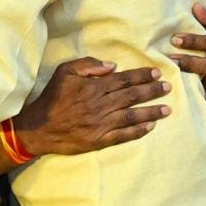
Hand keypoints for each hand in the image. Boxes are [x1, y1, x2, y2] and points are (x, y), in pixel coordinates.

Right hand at [14, 57, 170, 156]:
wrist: (38, 127)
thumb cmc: (52, 97)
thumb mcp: (64, 72)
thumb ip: (88, 65)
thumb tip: (112, 66)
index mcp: (93, 87)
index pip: (124, 80)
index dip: (142, 76)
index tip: (156, 73)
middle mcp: (101, 105)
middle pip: (132, 96)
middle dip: (152, 91)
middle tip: (167, 87)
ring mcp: (101, 123)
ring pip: (132, 116)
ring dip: (152, 112)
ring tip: (167, 109)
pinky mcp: (100, 139)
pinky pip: (124, 135)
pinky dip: (138, 131)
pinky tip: (150, 127)